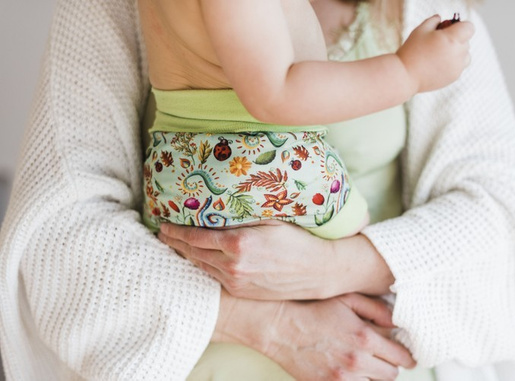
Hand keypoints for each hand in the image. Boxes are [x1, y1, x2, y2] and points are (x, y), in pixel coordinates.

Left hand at [158, 221, 393, 299]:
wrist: (318, 270)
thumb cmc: (297, 239)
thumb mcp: (270, 218)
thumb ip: (242, 215)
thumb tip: (217, 204)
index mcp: (238, 244)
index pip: (195, 236)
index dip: (176, 231)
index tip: (163, 223)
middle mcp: (233, 266)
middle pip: (193, 253)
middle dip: (175, 243)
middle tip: (162, 234)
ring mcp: (237, 282)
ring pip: (201, 267)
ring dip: (186, 256)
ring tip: (175, 246)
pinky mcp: (242, 292)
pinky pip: (214, 278)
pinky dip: (202, 267)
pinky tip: (197, 260)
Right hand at [215, 290, 415, 380]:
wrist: (281, 328)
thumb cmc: (313, 310)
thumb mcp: (347, 300)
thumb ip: (377, 309)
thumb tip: (397, 323)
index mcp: (364, 338)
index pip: (401, 357)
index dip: (404, 354)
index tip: (403, 353)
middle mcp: (356, 362)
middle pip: (391, 375)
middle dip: (389, 364)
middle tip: (380, 355)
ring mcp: (342, 378)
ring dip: (372, 374)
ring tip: (361, 360)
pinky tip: (348, 369)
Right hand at [397, 14, 474, 92]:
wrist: (405, 75)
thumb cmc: (411, 51)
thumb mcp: (420, 30)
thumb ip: (434, 21)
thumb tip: (440, 19)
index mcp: (452, 39)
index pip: (469, 27)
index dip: (460, 26)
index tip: (448, 29)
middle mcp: (458, 53)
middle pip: (466, 41)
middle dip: (456, 39)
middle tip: (438, 43)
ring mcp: (457, 67)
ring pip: (466, 55)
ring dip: (457, 52)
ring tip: (440, 54)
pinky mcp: (454, 77)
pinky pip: (459, 66)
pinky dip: (452, 64)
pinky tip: (437, 64)